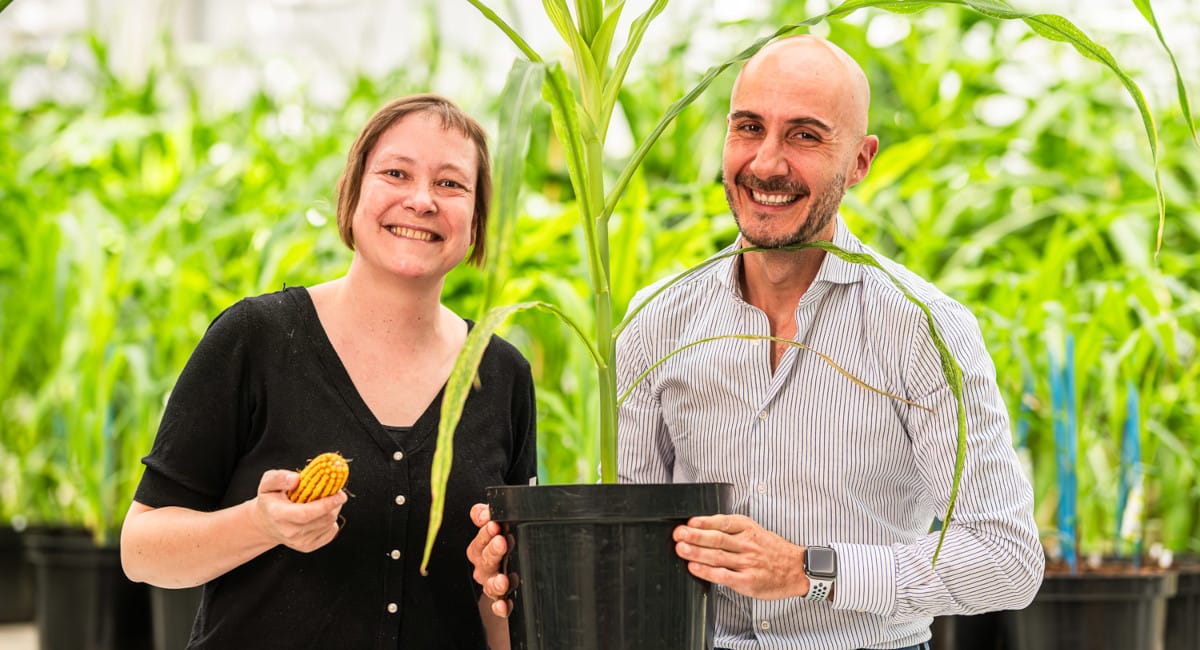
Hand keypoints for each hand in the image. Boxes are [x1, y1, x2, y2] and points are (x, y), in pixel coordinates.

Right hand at [251, 469, 345, 552]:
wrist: (266, 524)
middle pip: (323, 519)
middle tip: (335, 492)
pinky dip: (331, 520)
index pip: (307, 513)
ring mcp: (299, 542)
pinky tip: (321, 514)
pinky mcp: (308, 547)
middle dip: (334, 504)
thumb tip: (296, 479)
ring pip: (329, 524)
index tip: (340, 494)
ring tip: (325, 501)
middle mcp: (289, 531)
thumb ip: (279, 478)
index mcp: (279, 514)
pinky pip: (331, 532)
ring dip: (333, 510)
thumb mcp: (268, 483)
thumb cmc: (270, 501)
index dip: (326, 504)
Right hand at [467, 503, 513, 617]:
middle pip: (485, 560)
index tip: (494, 524)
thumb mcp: (494, 527)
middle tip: (501, 542)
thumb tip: (482, 512)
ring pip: (491, 585)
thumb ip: (486, 516)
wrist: (509, 573)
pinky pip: (499, 605)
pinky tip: (503, 606)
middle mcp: (484, 567)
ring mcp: (492, 584)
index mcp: (481, 549)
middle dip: (492, 551)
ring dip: (496, 582)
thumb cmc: (501, 544)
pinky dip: (501, 607)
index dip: (485, 533)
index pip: (480, 540)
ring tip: (503, 580)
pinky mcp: (502, 600)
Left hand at [673, 514, 807, 599]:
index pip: (723, 522)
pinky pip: (723, 576)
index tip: (689, 522)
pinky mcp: (747, 581)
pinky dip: (707, 572)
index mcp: (749, 529)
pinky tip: (694, 568)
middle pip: (717, 539)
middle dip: (695, 536)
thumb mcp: (757, 531)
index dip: (704, 521)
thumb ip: (734, 529)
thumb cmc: (773, 550)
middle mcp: (747, 544)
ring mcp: (747, 563)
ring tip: (681, 549)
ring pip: (718, 556)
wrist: (797, 569)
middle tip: (679, 534)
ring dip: (696, 552)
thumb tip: (704, 527)